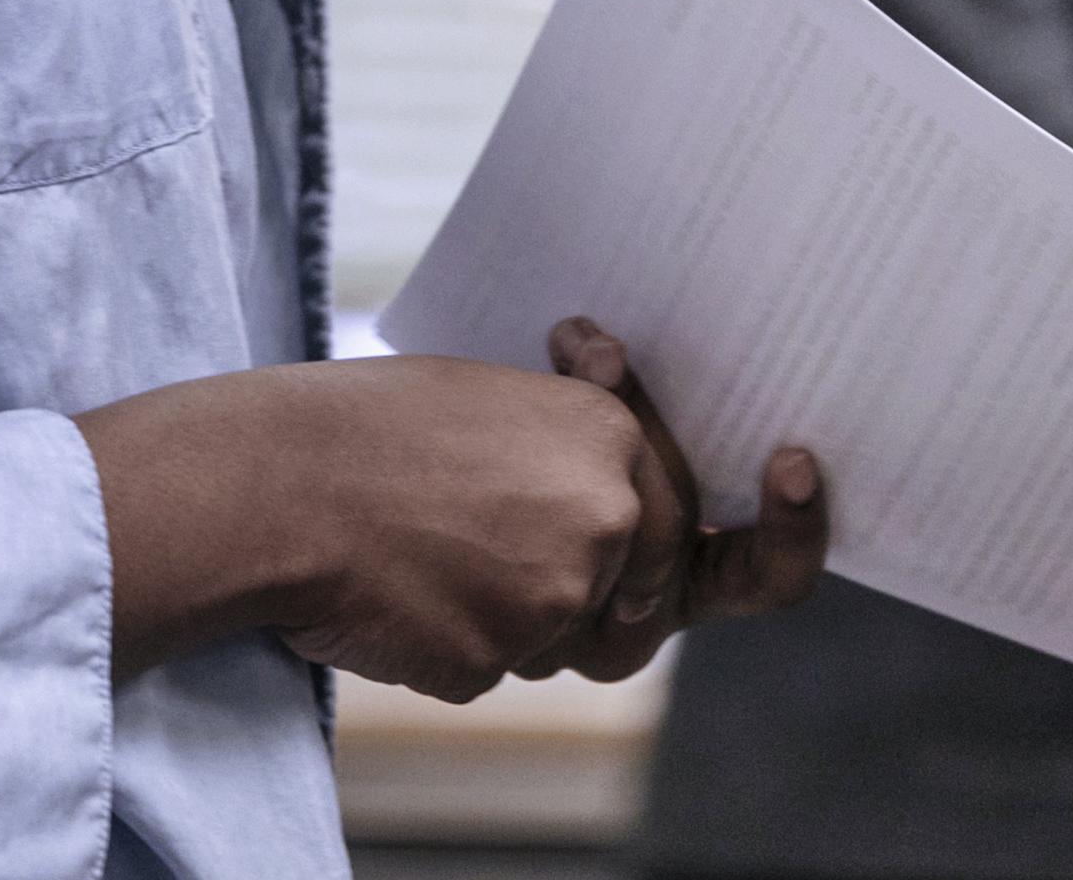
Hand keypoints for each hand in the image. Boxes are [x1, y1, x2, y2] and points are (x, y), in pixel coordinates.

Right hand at [72, 348, 819, 700]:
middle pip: (643, 611)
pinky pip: (492, 671)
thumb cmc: (373, 428)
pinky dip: (447, 641)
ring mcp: (553, 600)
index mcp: (611, 447)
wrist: (273, 481)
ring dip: (513, 618)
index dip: (758, 522)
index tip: (798, 480)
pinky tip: (395, 585)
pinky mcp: (493, 661)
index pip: (694, 523)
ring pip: (564, 647)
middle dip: (595, 601)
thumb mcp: (500, 401)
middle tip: (502, 556)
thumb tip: (627, 459)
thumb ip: (580, 447)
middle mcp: (606, 523)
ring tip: (427, 548)